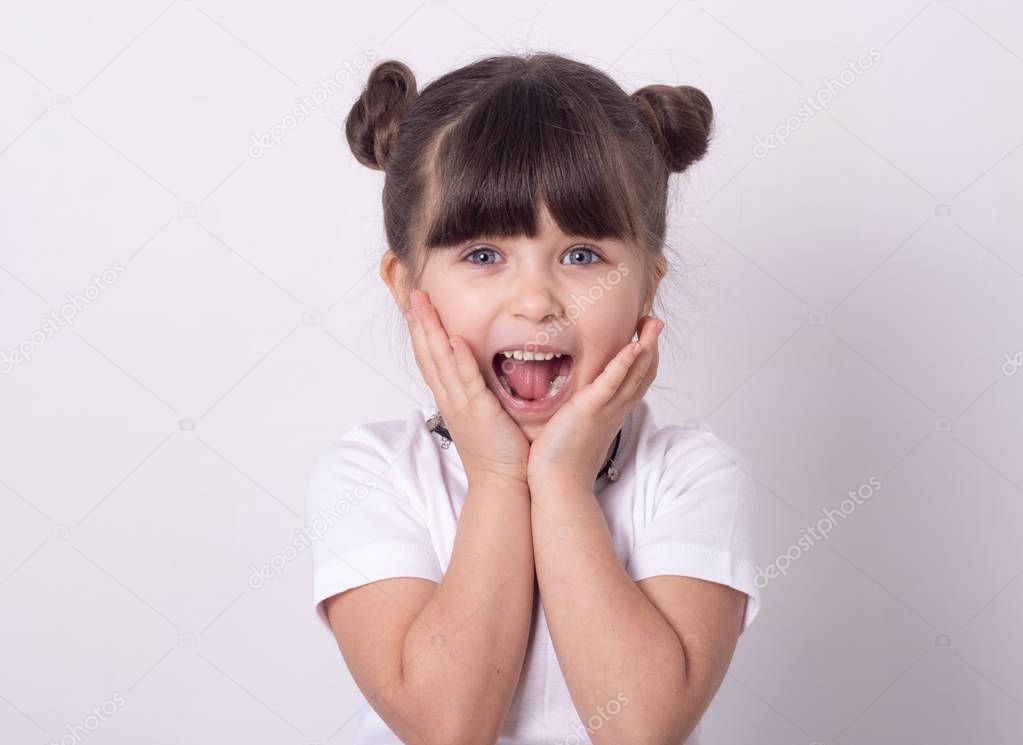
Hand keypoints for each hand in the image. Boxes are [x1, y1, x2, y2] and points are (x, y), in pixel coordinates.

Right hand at [405, 288, 530, 484]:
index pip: (430, 358)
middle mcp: (449, 399)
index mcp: (450, 398)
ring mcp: (461, 405)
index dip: (421, 331)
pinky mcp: (479, 412)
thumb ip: (476, 391)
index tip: (416, 306)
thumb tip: (477, 373)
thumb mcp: (481, 414)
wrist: (502, 481)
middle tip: (413, 294)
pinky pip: (467, 381)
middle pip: (427, 354)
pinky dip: (459, 359)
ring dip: (431, 332)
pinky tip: (453, 339)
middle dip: (419, 322)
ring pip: (440, 362)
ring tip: (423, 305)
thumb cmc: (498, 450)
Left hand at [526, 315, 663, 489]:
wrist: (557, 483)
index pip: (638, 380)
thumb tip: (580, 401)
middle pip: (644, 373)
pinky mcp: (590, 409)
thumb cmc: (563, 458)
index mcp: (613, 412)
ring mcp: (606, 409)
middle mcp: (616, 409)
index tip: (645, 335)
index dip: (646, 357)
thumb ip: (585, 411)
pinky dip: (625, 363)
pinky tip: (634, 346)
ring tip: (652, 323)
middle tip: (654, 321)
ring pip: (635, 374)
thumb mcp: (580, 427)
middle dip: (652, 345)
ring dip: (646, 347)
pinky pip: (613, 383)